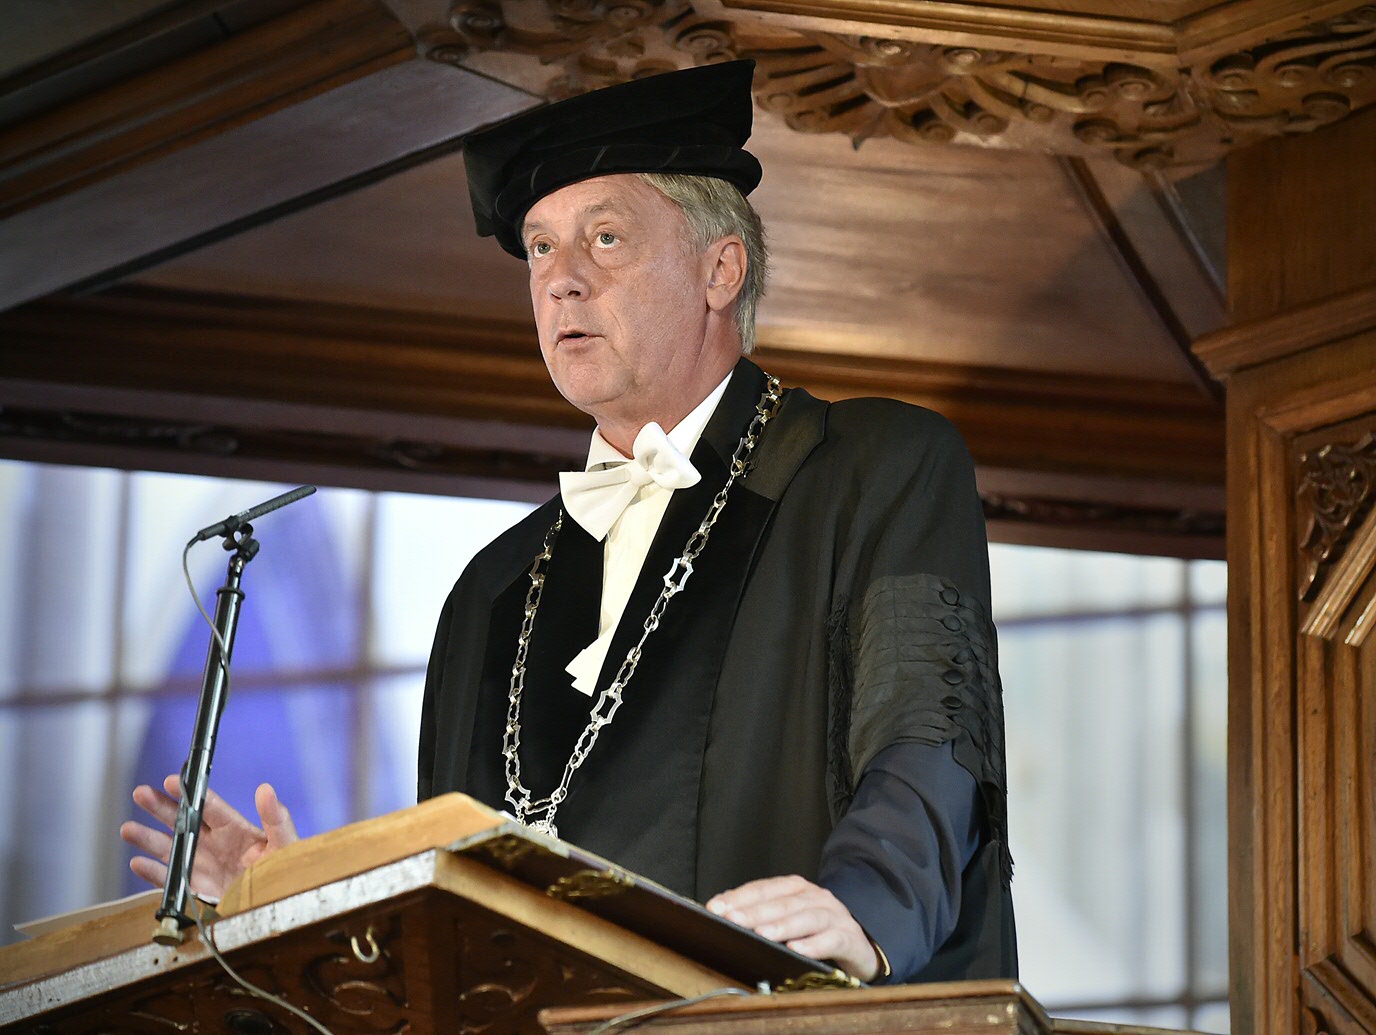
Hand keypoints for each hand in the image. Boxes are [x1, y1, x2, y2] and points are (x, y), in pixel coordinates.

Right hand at [120, 775, 298, 900]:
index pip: (209, 807)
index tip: (172, 780)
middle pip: (184, 822)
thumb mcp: (285, 842)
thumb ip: (276, 818)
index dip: (190, 793)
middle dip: (161, 808)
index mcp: (236, 829)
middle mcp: (215, 844)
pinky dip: (153, 873)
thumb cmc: (288, 870)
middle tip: (140, 793)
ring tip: (127, 829)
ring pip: (170, 849)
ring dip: (148, 839)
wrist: (282, 904)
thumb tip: (266, 789)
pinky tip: (137, 863)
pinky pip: (170, 880)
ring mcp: (203, 866)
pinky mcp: (197, 889)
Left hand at [706, 875, 880, 980]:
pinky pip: (833, 939)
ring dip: (783, 925)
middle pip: (782, 902)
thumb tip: (721, 914)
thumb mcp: (788, 921)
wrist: (860, 948)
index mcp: (796, 889)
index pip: (763, 888)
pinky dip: (814, 944)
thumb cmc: (816, 933)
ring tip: (762, 934)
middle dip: (755, 911)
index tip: (716, 908)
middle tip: (732, 919)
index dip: (739, 897)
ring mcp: (835, 916)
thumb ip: (760, 915)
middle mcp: (816, 897)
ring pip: (807, 917)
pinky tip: (797, 950)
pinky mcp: (850, 938)